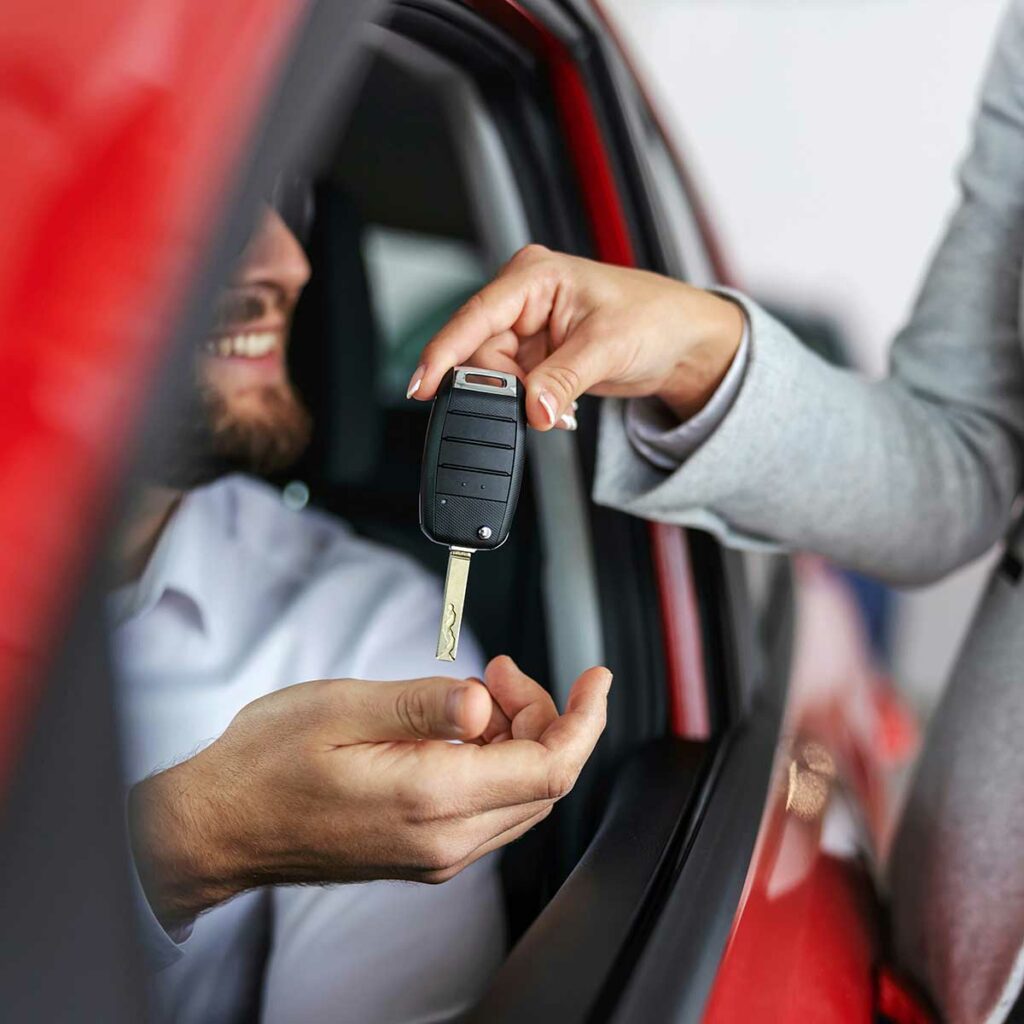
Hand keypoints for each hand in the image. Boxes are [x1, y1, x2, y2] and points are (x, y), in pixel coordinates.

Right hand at [128, 658, 609, 929]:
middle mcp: (443, 840)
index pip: (550, 768)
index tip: (596, 678)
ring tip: (477, 691)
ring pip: (521, 793)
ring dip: (518, 735)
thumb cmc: (265, 766)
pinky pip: (488, 806)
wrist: (218, 827)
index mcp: (430, 799)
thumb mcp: (342, 707)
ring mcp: (434, 852)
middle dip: (544, 714)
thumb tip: (485, 702)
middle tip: (499, 672)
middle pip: (544, 779)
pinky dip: (494, 759)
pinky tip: (460, 727)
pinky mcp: (422, 851)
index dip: (585, 718)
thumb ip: (423, 705)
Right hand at [407, 245, 744, 427]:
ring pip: (495, 376)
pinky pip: (514, 387)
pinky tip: (556, 407)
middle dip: (501, 389)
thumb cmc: (656, 318)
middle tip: (535, 406)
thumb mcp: (607, 347)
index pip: (474, 316)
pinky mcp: (537, 357)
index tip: (422, 386)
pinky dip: (532, 404)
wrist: (683, 344)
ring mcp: (529, 330)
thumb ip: (562, 380)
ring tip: (559, 406)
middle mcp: (524, 300)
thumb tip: (531, 409)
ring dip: (520, 401)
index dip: (444, 353)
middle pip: (480, 354)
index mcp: (534, 276)